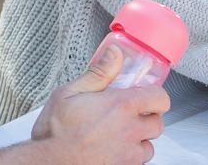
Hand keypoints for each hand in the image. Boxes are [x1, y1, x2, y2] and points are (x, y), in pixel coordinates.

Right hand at [31, 45, 168, 163]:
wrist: (47, 164)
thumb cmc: (55, 133)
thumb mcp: (70, 93)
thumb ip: (99, 73)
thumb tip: (114, 54)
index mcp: (122, 107)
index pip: (160, 98)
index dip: (154, 96)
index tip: (144, 96)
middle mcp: (130, 131)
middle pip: (158, 123)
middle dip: (147, 118)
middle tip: (129, 116)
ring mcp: (128, 155)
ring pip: (148, 147)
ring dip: (139, 141)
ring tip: (120, 136)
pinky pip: (137, 163)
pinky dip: (129, 157)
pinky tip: (113, 151)